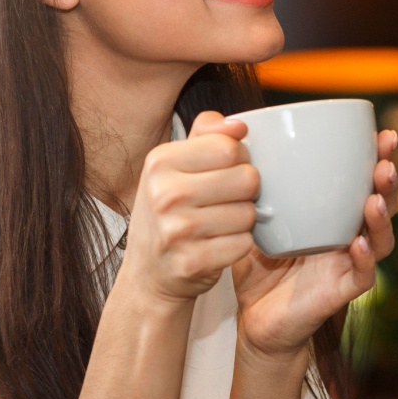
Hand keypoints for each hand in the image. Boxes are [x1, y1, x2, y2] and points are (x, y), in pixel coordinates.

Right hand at [119, 112, 257, 304]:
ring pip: (249, 213)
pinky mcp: (192, 262)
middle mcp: (164, 194)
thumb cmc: (168, 213)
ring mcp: (176, 231)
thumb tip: (238, 125)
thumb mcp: (174, 166)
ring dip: (243, 220)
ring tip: (219, 224)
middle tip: (225, 201)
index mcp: (160, 162)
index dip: (239, 159)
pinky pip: (244, 244)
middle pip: (246, 179)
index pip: (229, 147)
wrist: (149, 273)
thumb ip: (207, 135)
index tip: (227, 170)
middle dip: (245, 191)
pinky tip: (218, 245)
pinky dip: (239, 246)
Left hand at [232, 129, 397, 362]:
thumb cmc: (256, 263)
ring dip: (382, 216)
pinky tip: (358, 243)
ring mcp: (348, 263)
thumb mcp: (244, 212)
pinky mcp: (341, 290)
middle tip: (385, 160)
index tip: (381, 132)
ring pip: (380, 238)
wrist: (253, 317)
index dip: (377, 156)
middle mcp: (349, 234)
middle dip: (388, 180)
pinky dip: (365, 259)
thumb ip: (233, 170)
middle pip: (382, 202)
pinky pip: (362, 275)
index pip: (362, 179)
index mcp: (333, 212)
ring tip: (375, 198)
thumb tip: (215, 119)